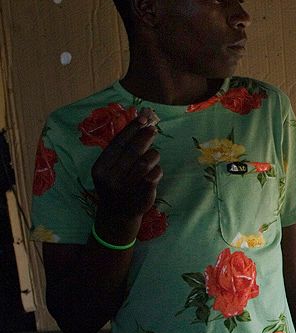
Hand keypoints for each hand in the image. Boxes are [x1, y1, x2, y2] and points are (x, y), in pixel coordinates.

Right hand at [91, 107, 161, 241]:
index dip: (132, 128)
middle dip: (145, 137)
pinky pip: (155, 176)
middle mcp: (111, 178)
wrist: (117, 215)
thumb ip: (121, 148)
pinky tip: (155, 171)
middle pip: (133, 151)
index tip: (143, 117)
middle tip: (153, 129)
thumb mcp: (110, 168)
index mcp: (100, 168)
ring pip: (146, 162)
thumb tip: (141, 119)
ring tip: (153, 154)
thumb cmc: (116, 185)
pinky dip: (158, 170)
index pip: (118, 143)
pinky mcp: (142, 196)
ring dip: (153, 154)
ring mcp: (127, 189)